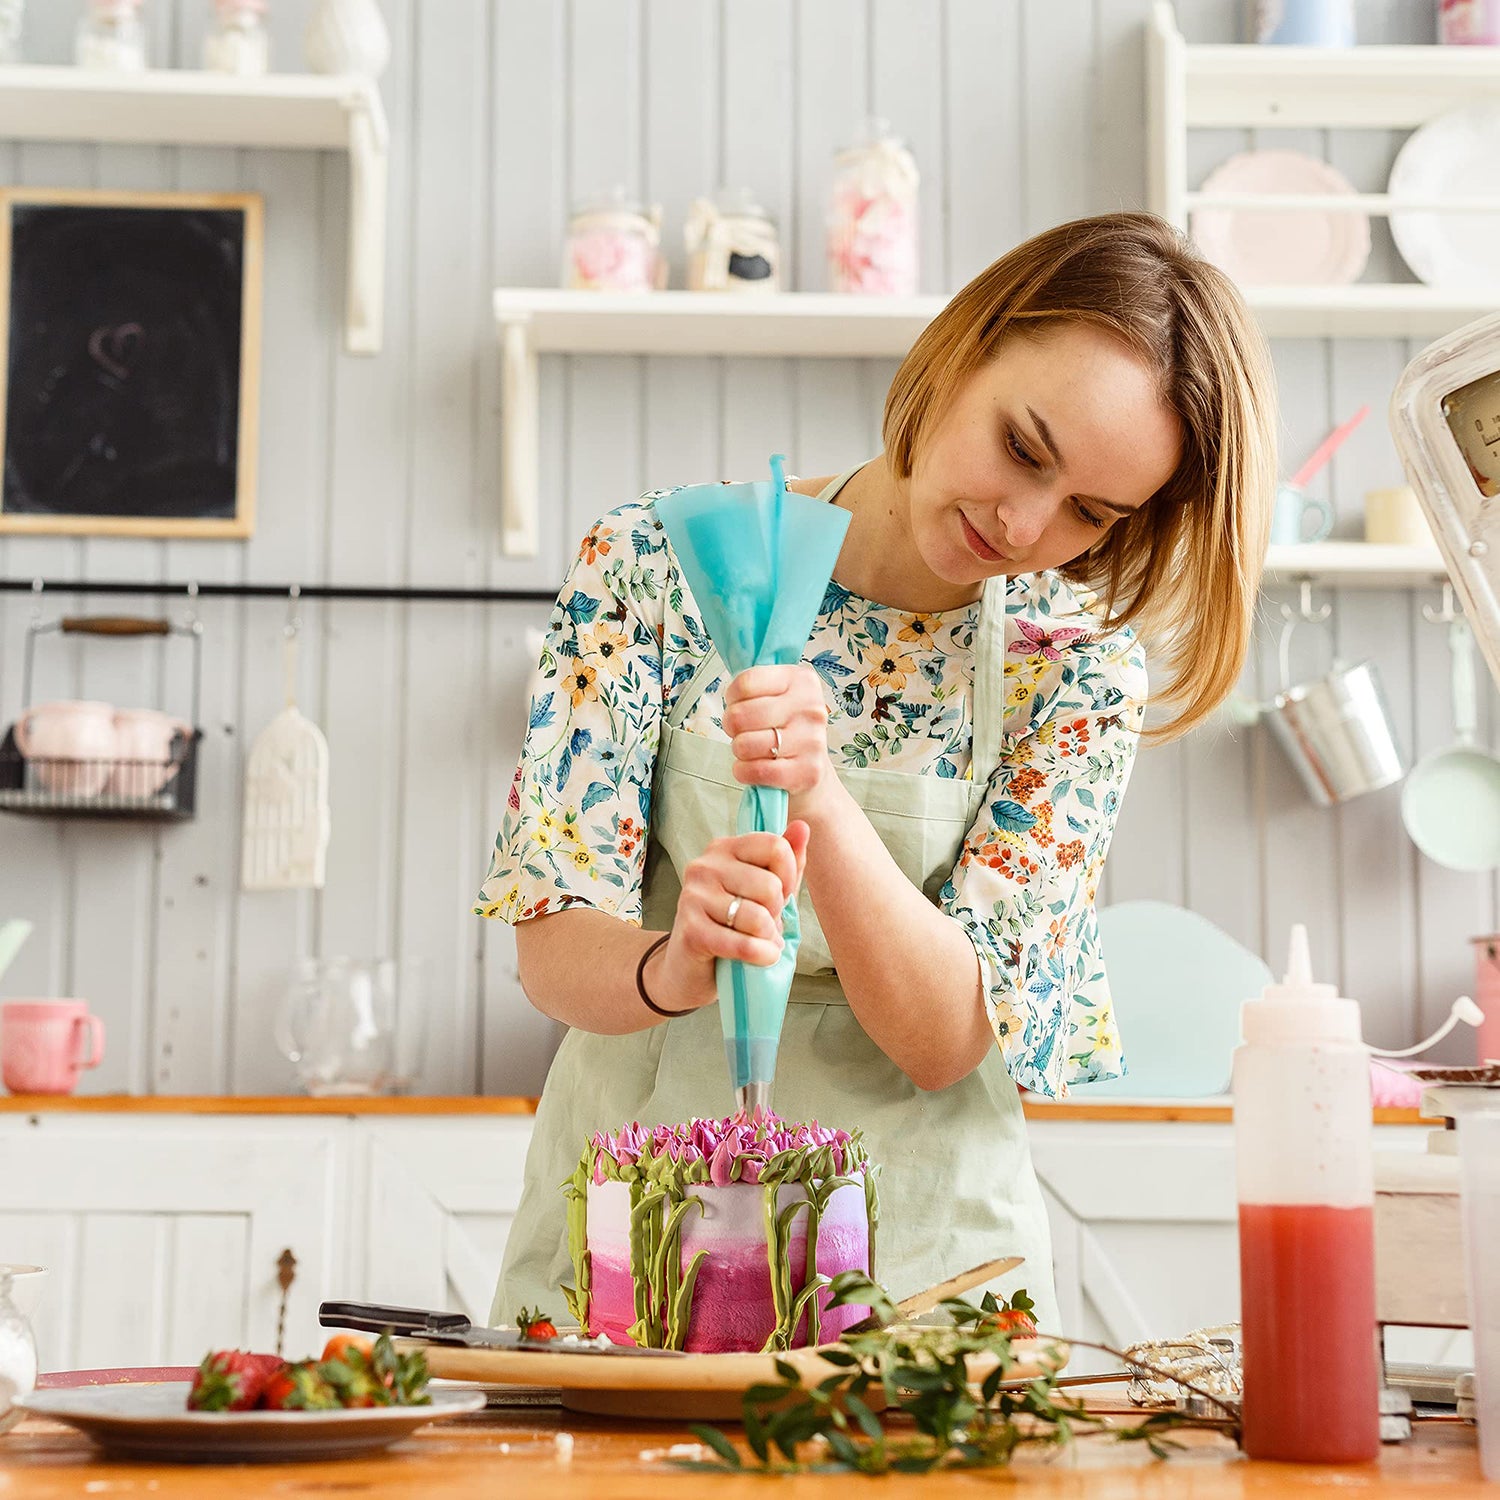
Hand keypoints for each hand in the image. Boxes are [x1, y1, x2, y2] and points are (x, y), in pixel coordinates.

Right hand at [651, 824, 809, 1009]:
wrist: (690, 965)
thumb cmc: (733, 923)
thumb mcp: (763, 888)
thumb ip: (785, 859)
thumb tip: (802, 826)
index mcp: (724, 848)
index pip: (775, 846)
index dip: (789, 876)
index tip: (781, 895)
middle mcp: (704, 866)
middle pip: (770, 886)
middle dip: (776, 912)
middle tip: (764, 924)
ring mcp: (694, 897)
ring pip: (758, 918)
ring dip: (768, 938)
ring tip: (759, 940)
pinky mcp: (692, 931)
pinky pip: (744, 945)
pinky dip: (761, 956)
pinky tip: (761, 957)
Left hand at [724, 665, 836, 816]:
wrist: (812, 764)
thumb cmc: (787, 726)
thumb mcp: (778, 695)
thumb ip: (754, 687)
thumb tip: (731, 695)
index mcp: (801, 681)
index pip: (746, 683)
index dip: (732, 698)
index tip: (737, 705)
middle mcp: (809, 708)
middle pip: (741, 715)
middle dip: (731, 726)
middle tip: (740, 731)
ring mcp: (811, 741)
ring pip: (745, 745)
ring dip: (739, 751)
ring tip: (750, 749)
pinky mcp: (808, 771)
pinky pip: (757, 771)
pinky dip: (744, 772)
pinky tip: (751, 767)